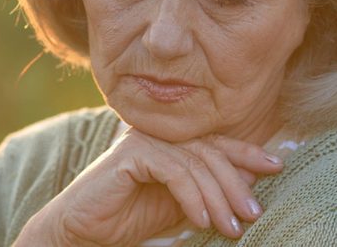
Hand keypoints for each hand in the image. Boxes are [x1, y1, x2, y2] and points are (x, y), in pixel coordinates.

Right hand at [15, 128, 282, 246]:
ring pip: (194, 160)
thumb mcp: (179, 203)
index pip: (214, 141)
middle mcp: (158, 135)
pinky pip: (172, 170)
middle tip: (252, 212)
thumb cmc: (130, 214)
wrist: (86, 227)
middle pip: (208, 149)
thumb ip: (205, 189)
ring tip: (231, 227)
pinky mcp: (131, 153)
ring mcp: (143, 140)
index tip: (275, 165)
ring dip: (217, 196)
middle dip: (235, 181)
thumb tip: (246, 179)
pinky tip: (200, 218)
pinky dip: (191, 195)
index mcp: (170, 142)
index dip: (245, 152)